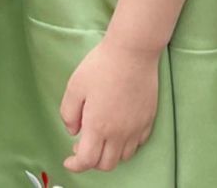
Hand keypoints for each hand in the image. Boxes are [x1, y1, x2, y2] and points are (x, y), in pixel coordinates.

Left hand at [59, 37, 160, 172]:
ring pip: (123, 157)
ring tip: (100, 138)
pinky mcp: (148, 119)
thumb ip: (68, 113)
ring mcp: (136, 127)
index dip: (75, 165)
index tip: (68, 161)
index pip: (87, 160)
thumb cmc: (101, 66)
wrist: (133, 52)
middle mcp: (119, 133)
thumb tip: (73, 131)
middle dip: (91, 161)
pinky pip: (137, 143)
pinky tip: (118, 131)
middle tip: (81, 146)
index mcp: (98, 126)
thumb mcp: (74, 87)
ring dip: (109, 154)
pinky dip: (125, 145)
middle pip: (106, 164)